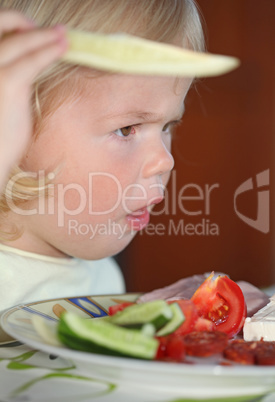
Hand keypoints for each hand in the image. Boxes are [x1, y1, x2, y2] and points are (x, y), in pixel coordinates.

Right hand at [0, 10, 67, 188]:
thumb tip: (27, 69)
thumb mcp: (3, 101)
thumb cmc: (0, 136)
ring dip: (44, 36)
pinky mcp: (9, 83)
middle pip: (2, 29)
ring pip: (20, 42)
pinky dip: (49, 51)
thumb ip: (10, 81)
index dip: (13, 30)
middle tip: (53, 31)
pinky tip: (62, 48)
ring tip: (64, 36)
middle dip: (27, 25)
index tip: (33, 31)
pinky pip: (32, 61)